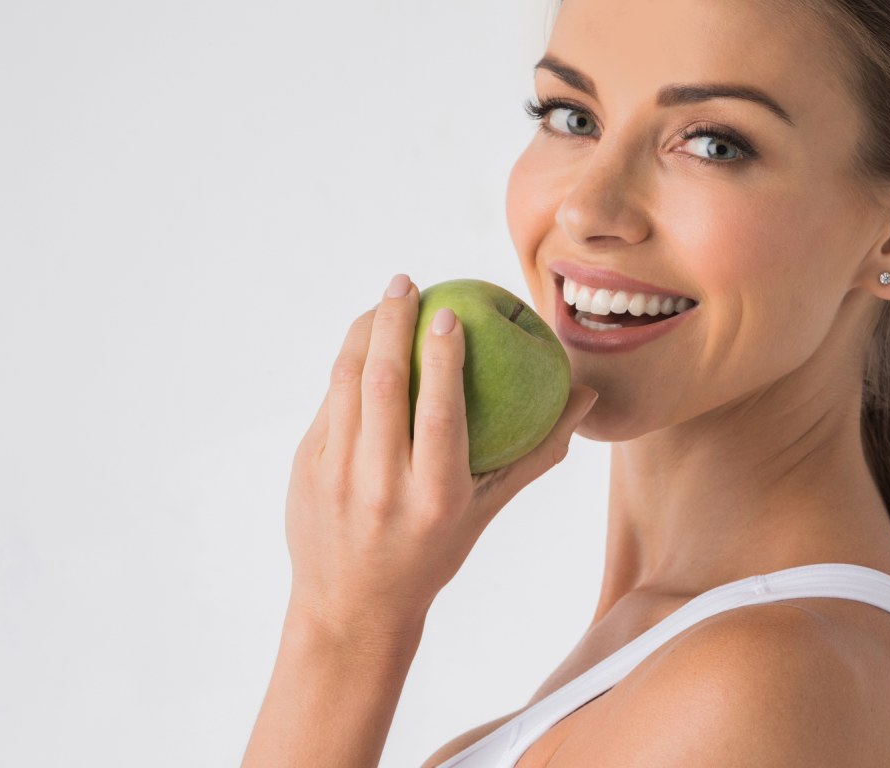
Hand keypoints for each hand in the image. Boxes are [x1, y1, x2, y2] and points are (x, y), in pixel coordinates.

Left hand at [284, 273, 597, 645]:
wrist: (350, 607)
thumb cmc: (431, 554)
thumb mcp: (485, 512)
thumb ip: (534, 454)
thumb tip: (586, 396)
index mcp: (434, 497)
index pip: (438, 413)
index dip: (442, 357)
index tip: (448, 311)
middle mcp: (380, 486)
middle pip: (382, 384)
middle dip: (392, 322)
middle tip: (404, 282)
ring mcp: (334, 477)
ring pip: (344, 385)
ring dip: (361, 334)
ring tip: (381, 302)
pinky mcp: (303, 471)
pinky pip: (326, 405)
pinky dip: (344, 368)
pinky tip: (359, 346)